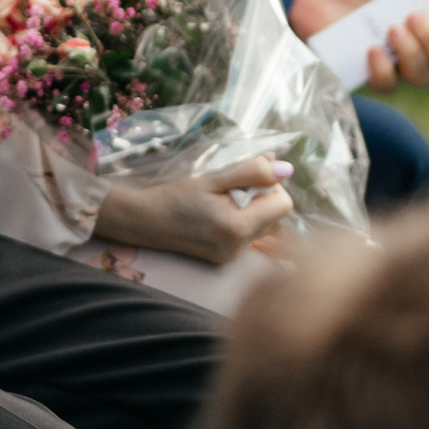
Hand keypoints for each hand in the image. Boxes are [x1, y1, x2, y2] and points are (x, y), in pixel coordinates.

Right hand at [94, 158, 294, 262]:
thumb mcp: (211, 177)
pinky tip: (215, 215)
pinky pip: (248, 236)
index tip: (245, 178)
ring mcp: (232, 257)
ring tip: (220, 202)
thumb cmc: (173, 195)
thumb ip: (251, 171)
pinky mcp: (225, 260)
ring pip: (263, 226)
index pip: (284, 204)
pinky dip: (239, 221)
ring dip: (250, 210)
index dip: (270, 185)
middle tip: (229, 189)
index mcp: (239, 228)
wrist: (142, 221)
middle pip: (275, 216)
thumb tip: (286, 169)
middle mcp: (240, 249)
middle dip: (260, 197)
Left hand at [284, 0, 428, 88]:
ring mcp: (392, 57)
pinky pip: (384, 84)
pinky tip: (372, 49)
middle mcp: (415, 40)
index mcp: (428, 12)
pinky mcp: (363, 68)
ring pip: (421, 76)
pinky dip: (383, 71)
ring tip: (392, 29)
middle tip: (411, 16)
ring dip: (415, 57)